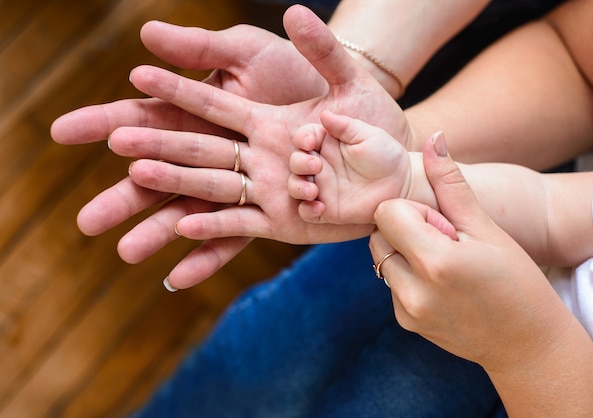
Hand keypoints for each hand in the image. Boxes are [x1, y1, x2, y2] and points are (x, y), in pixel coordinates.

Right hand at [52, 5, 409, 287]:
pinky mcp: (279, 218)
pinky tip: (175, 275)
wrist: (390, 142)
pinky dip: (208, 254)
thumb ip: (226, 48)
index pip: (175, 110)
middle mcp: (241, 152)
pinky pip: (239, 236)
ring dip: (163, 226)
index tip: (84, 128)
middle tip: (88, 212)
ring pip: (200, 205)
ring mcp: (258, 187)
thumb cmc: (351, 97)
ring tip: (124, 249)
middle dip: (134, 186)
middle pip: (177, 165)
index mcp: (241, 113)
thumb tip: (153, 28)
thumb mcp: (297, 62)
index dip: (133, 117)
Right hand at [288, 111, 410, 223]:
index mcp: (326, 143)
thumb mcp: (368, 135)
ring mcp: (322, 188)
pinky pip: (306, 212)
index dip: (302, 138)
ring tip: (313, 191)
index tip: (309, 142)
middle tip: (316, 166)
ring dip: (298, 187)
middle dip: (299, 163)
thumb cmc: (386, 155)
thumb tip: (324, 114)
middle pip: (296, 162)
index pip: (304, 138)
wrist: (402, 184)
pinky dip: (307, 210)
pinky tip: (319, 207)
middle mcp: (320, 165)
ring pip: (295, 187)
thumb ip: (346, 126)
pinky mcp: (327, 209)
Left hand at [369, 132, 577, 370]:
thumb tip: (433, 138)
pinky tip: (442, 286)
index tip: (444, 226)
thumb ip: (451, 184)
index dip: (415, 212)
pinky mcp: (405, 323)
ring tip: (444, 265)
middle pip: (378, 234)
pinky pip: (390, 283)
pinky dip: (408, 276)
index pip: (387, 212)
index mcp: (435, 262)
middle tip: (445, 243)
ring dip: (404, 252)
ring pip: (380, 258)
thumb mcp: (486, 228)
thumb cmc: (517, 280)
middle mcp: (413, 291)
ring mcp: (406, 311)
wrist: (528, 345)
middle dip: (405, 230)